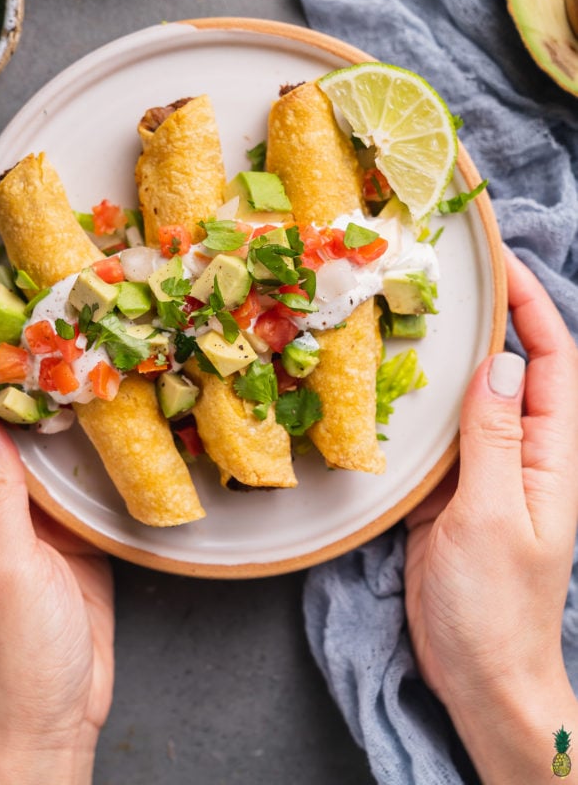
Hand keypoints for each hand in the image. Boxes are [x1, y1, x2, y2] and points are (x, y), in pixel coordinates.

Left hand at [0, 319, 114, 784]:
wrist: (55, 713)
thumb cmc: (17, 655)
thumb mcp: (2, 569)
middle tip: (17, 317)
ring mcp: (23, 519)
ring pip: (25, 443)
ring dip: (34, 398)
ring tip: (59, 349)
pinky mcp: (63, 531)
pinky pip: (63, 473)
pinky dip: (72, 438)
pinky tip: (94, 412)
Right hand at [404, 249, 577, 783]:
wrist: (479, 675)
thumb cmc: (496, 606)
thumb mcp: (492, 516)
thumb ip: (494, 438)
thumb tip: (497, 363)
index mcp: (551, 452)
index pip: (552, 359)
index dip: (531, 305)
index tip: (498, 261)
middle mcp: (522, 449)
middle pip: (511, 366)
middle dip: (488, 315)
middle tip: (440, 271)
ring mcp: (483, 467)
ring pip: (468, 394)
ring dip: (446, 352)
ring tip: (406, 308)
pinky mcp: (447, 488)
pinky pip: (436, 430)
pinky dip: (416, 399)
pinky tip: (384, 376)